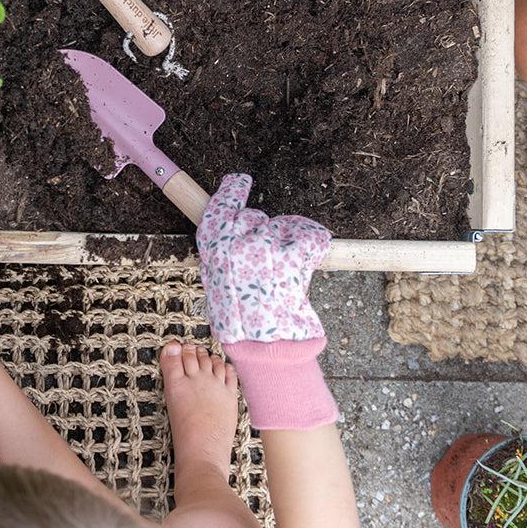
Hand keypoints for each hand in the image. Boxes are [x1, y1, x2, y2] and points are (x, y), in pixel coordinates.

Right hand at [197, 173, 330, 345]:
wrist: (266, 346)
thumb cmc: (242, 320)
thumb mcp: (218, 284)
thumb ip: (224, 254)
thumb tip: (235, 229)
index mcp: (213, 250)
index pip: (220, 208)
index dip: (231, 191)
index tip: (239, 180)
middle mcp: (235, 243)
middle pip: (254, 217)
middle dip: (264, 232)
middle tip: (268, 260)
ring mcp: (264, 247)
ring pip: (282, 226)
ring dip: (289, 241)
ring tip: (285, 273)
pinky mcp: (292, 254)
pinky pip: (309, 234)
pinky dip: (313, 243)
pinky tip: (307, 262)